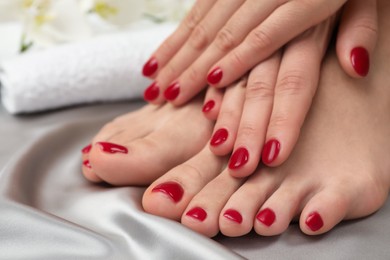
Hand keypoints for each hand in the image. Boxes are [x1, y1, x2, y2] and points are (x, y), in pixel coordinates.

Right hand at [142, 0, 376, 107]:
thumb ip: (362, 26)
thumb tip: (356, 67)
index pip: (266, 34)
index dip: (239, 59)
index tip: (213, 83)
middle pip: (225, 33)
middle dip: (194, 67)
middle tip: (169, 97)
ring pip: (203, 24)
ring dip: (176, 56)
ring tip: (154, 85)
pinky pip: (197, 11)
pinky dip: (174, 38)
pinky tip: (155, 59)